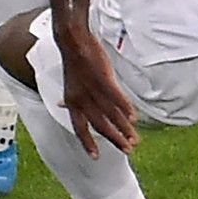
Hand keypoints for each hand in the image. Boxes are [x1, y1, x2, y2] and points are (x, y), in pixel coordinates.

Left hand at [54, 25, 137, 157]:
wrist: (73, 41)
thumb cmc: (73, 62)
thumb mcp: (68, 82)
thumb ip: (69, 97)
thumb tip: (62, 104)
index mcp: (71, 102)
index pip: (79, 128)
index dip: (87, 143)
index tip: (96, 157)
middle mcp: (81, 99)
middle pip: (100, 125)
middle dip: (115, 139)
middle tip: (128, 149)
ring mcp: (91, 89)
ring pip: (110, 114)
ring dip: (124, 127)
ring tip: (135, 137)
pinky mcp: (101, 78)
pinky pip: (115, 97)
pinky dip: (125, 107)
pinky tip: (134, 116)